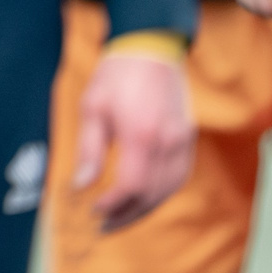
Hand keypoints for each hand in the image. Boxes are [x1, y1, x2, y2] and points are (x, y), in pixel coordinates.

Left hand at [74, 49, 193, 230]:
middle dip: (128, 215)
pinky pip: (179, 177)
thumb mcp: (92, 107)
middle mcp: (168, 142)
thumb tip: (82, 185)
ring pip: (170, 189)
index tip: (94, 210)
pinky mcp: (189, 139)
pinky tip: (143, 196)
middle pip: (153, 194)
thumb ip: (89, 149)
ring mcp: (183, 141)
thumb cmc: (117, 75)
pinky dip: (161, 193)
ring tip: (121, 216)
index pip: (132, 186)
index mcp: (141, 134)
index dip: (113, 205)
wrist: (151, 47)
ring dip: (146, 208)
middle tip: (104, 225)